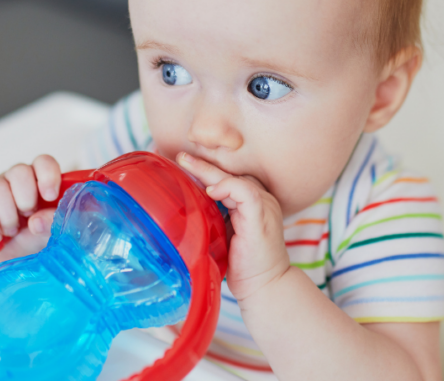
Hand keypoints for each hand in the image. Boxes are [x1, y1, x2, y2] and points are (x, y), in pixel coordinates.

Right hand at [0, 155, 60, 260]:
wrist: (22, 263)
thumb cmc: (43, 240)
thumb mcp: (59, 233)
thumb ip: (56, 222)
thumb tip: (37, 222)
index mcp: (44, 181)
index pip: (44, 163)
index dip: (47, 176)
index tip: (50, 197)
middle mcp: (20, 181)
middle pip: (19, 172)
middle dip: (25, 198)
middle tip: (29, 216)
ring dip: (7, 215)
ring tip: (13, 231)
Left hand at [177, 152, 290, 302]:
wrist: (265, 287)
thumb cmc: (243, 266)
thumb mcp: (223, 235)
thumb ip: (213, 218)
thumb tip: (184, 208)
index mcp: (252, 202)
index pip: (228, 177)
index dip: (206, 169)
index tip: (181, 163)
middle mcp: (260, 199)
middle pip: (230, 174)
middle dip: (203, 164)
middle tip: (179, 156)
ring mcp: (263, 206)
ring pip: (234, 178)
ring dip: (208, 170)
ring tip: (185, 162)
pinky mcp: (261, 217)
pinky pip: (246, 193)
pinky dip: (227, 187)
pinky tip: (210, 191)